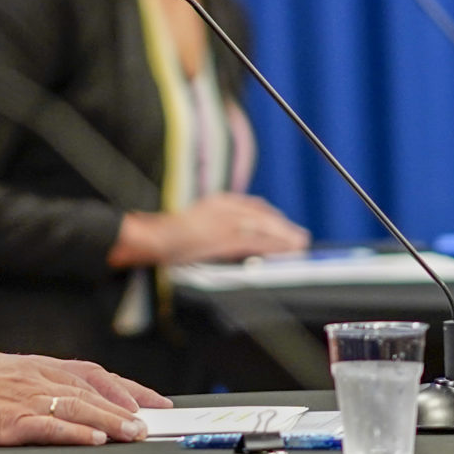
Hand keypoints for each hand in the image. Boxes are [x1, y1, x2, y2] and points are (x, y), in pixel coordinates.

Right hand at [0, 351, 170, 446]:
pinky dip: (74, 432)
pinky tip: (94, 439)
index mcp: (37, 365)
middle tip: (152, 423)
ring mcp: (24, 397)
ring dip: (110, 420)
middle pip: (91, 390)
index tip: (152, 401)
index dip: (125, 387)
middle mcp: (36, 376)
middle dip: (126, 407)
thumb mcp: (7, 370)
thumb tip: (68, 394)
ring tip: (134, 433)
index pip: (92, 372)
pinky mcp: (10, 419)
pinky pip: (49, 425)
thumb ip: (37, 379)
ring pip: (78, 407)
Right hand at [111, 194, 309, 266]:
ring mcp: (226, 223)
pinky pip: (258, 242)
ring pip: (264, 228)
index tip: (283, 225)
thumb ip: (214, 223)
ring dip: (285, 237)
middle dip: (283, 227)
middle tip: (300, 237)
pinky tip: (286, 252)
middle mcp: (225, 208)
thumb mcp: (194, 221)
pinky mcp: (226, 239)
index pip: (253, 206)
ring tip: (299, 245)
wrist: (153, 238)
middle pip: (263, 215)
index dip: (271, 216)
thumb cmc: (169, 235)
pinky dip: (275, 247)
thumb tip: (229, 235)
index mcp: (217, 202)